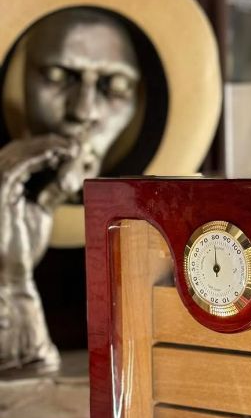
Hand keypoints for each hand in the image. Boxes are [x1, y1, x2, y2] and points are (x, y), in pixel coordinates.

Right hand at [0, 135, 77, 275]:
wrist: (9, 273)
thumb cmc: (22, 246)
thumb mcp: (40, 212)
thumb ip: (50, 192)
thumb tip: (67, 177)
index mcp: (3, 186)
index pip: (22, 157)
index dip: (46, 148)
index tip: (73, 148)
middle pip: (18, 150)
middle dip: (48, 144)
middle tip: (75, 144)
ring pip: (17, 154)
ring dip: (47, 147)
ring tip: (71, 147)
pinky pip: (16, 166)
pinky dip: (38, 156)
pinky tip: (58, 155)